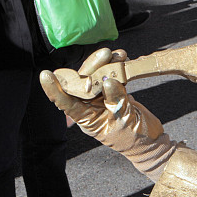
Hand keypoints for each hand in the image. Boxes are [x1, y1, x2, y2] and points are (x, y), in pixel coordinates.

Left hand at [41, 48, 177, 180]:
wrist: (150, 142)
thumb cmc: (134, 139)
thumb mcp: (124, 121)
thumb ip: (117, 100)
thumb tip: (109, 80)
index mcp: (86, 118)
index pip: (65, 102)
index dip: (55, 89)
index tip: (46, 74)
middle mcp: (91, 106)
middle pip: (84, 83)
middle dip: (91, 67)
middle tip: (105, 54)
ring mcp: (103, 98)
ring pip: (97, 76)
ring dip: (106, 64)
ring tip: (117, 54)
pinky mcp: (115, 92)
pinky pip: (112, 76)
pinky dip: (117, 66)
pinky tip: (123, 58)